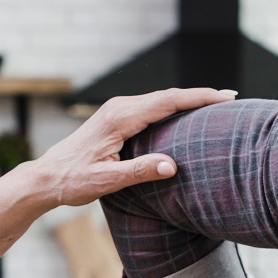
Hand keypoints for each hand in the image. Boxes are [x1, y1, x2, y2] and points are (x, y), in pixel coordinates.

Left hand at [25, 87, 235, 206]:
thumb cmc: (73, 181)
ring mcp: (117, 110)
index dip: (199, 98)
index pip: (168, 101)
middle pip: (168, 95)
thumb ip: (139, 172)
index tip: (225, 97)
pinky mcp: (116, 117)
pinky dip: (173, 107)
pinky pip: (151, 107)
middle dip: (200, 96)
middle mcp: (119, 107)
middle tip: (231, 99)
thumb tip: (172, 166)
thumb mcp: (106, 181)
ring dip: (187, 100)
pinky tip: (186, 115)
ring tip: (215, 105)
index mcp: (120, 118)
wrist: (46, 177)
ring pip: (160, 100)